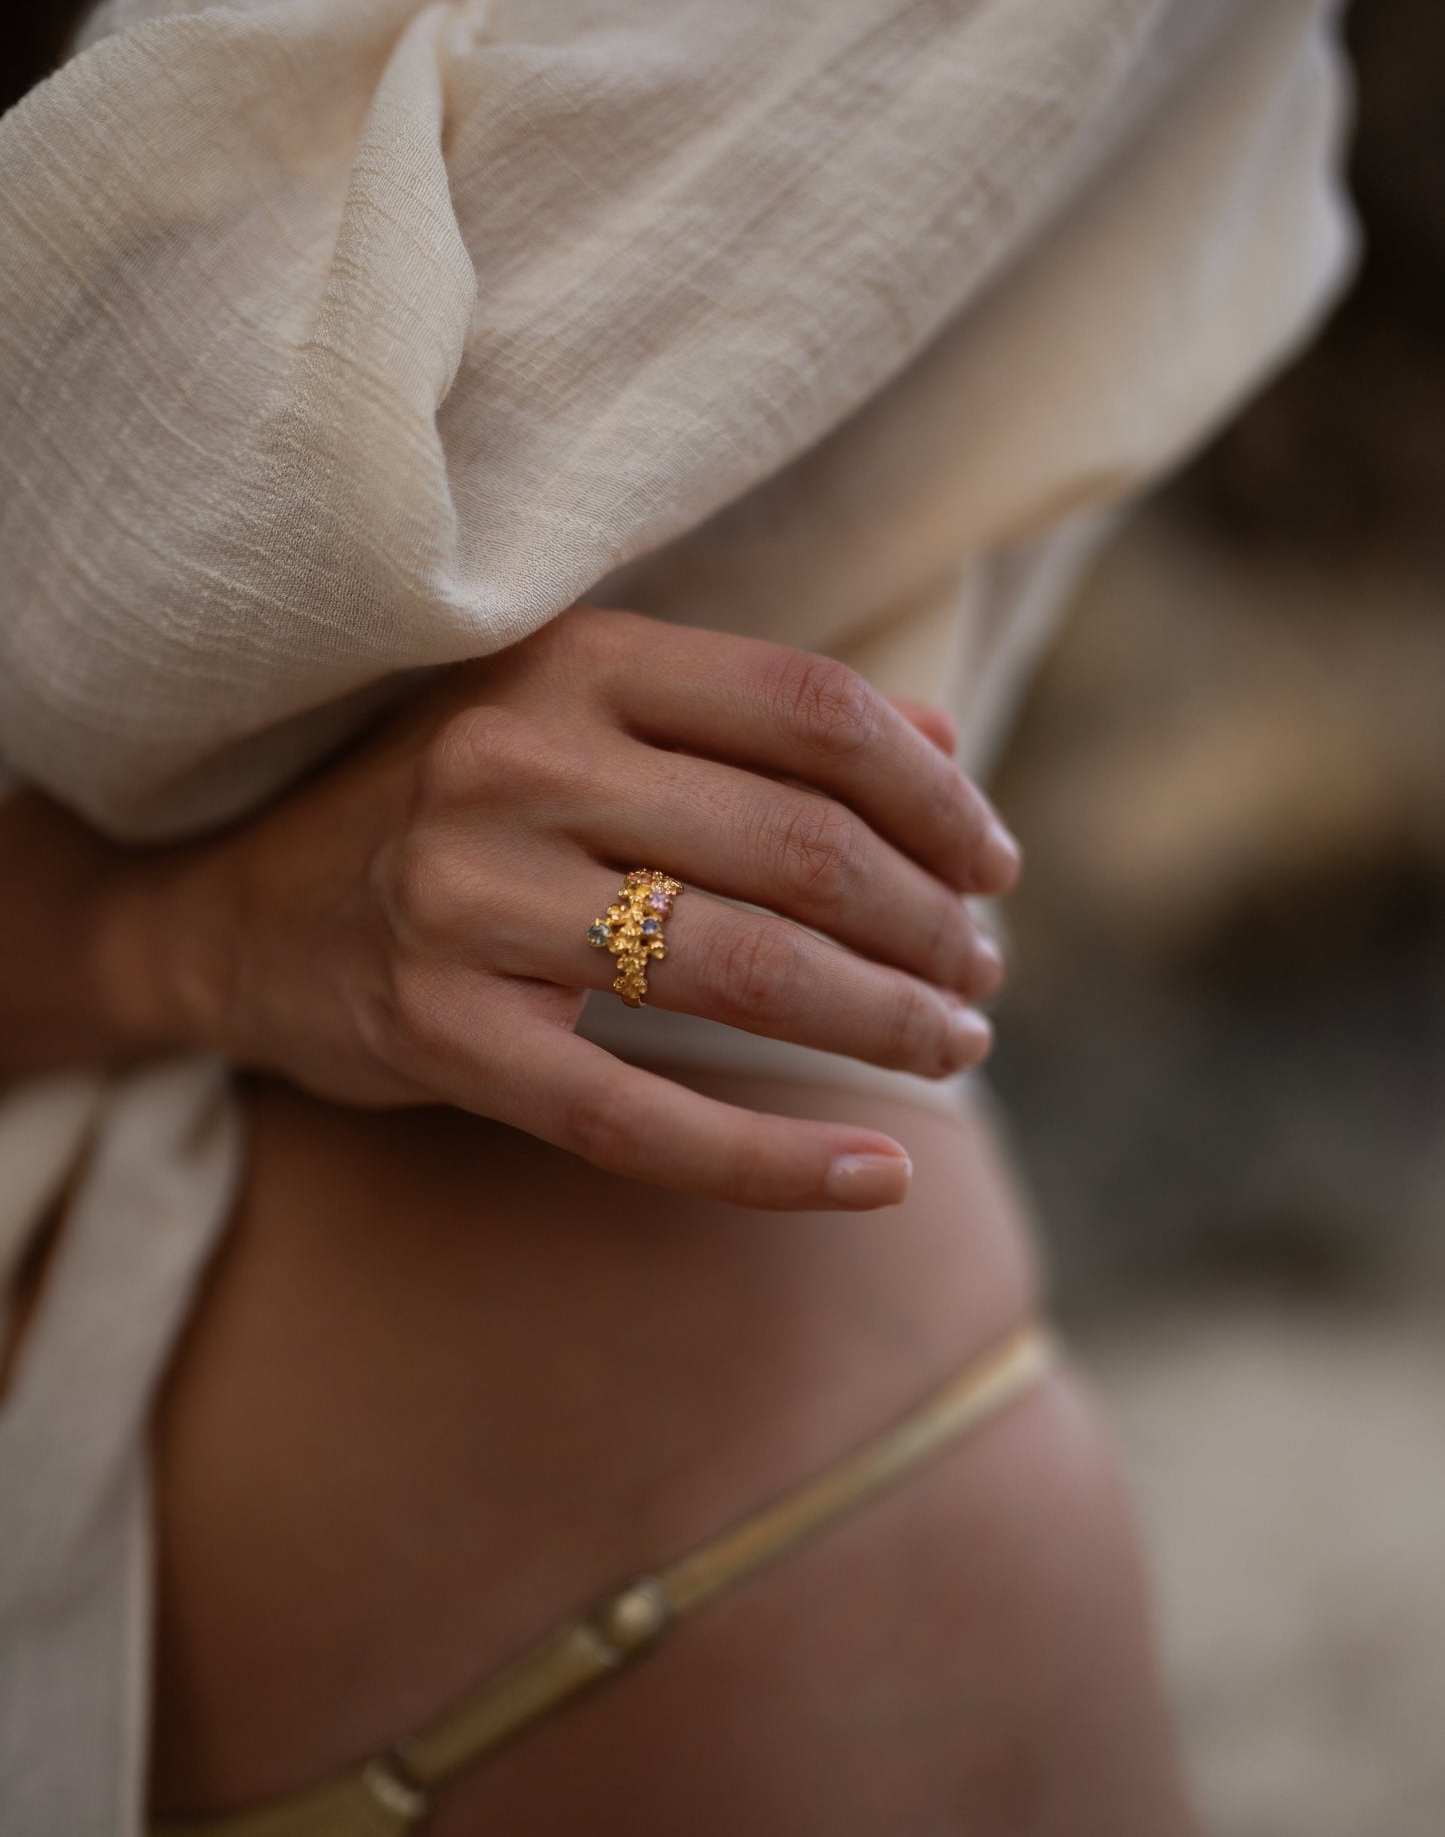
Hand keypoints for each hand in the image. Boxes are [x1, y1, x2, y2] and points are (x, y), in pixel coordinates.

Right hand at [113, 608, 1020, 1209]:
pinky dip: (779, 1161)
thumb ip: (753, 716)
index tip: (997, 865)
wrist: (237, 901)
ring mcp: (469, 902)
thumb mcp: (583, 710)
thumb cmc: (451, 798)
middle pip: (803, 848)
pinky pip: (641, 1117)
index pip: (814, 712)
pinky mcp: (442, 1035)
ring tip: (955, 1046)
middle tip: (984, 975)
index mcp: (573, 659)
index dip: (938, 799)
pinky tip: (882, 1177)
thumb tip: (946, 749)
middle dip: (931, 924)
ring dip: (889, 1022)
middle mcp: (517, 763)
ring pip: (746, 972)